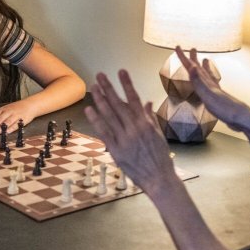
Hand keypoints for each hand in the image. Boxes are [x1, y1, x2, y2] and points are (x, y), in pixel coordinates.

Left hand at [0, 99, 34, 134]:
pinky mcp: (22, 119)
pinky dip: (11, 128)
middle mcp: (8, 111)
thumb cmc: (14, 108)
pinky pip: (16, 124)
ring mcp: (15, 115)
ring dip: (0, 128)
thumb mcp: (1, 110)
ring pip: (6, 122)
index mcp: (2, 109)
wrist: (30, 105)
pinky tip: (7, 132)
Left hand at [84, 70, 178, 198]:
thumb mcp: (158, 135)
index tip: (121, 71)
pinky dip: (96, 120)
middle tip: (100, 75)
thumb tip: (147, 102)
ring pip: (110, 115)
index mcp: (146, 123)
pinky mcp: (117, 150)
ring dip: (100, 99)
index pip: (134, 98)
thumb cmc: (160, 158)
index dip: (127, 84)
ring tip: (93, 87)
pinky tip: (89, 109)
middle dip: (108, 88)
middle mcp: (135, 128)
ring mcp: (125, 139)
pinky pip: (104, 132)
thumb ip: (150, 117)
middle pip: (118, 103)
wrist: (159, 178)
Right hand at [175, 46, 249, 132]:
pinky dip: (211, 80)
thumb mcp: (208, 96)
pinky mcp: (219, 99)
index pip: (192, 67)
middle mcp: (211, 85)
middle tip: (192, 48)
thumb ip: (199, 82)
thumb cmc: (225, 109)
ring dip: (204, 68)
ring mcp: (216, 91)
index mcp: (207, 83)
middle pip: (200, 69)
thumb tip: (192, 67)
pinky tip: (212, 83)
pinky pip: (213, 85)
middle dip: (194, 59)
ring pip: (208, 76)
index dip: (184, 57)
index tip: (178, 47)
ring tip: (204, 60)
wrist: (241, 119)